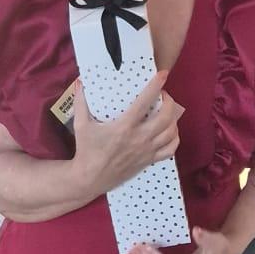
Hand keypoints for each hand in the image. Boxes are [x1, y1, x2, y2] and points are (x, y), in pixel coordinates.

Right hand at [71, 71, 182, 199]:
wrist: (90, 178)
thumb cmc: (86, 150)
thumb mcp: (81, 124)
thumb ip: (81, 101)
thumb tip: (80, 81)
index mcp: (124, 127)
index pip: (145, 103)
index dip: (155, 86)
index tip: (162, 74)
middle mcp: (139, 138)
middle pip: (165, 117)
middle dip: (169, 102)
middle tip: (163, 95)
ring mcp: (146, 151)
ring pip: (171, 133)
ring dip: (173, 118)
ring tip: (167, 111)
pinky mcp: (149, 161)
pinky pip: (170, 149)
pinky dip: (174, 138)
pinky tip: (169, 131)